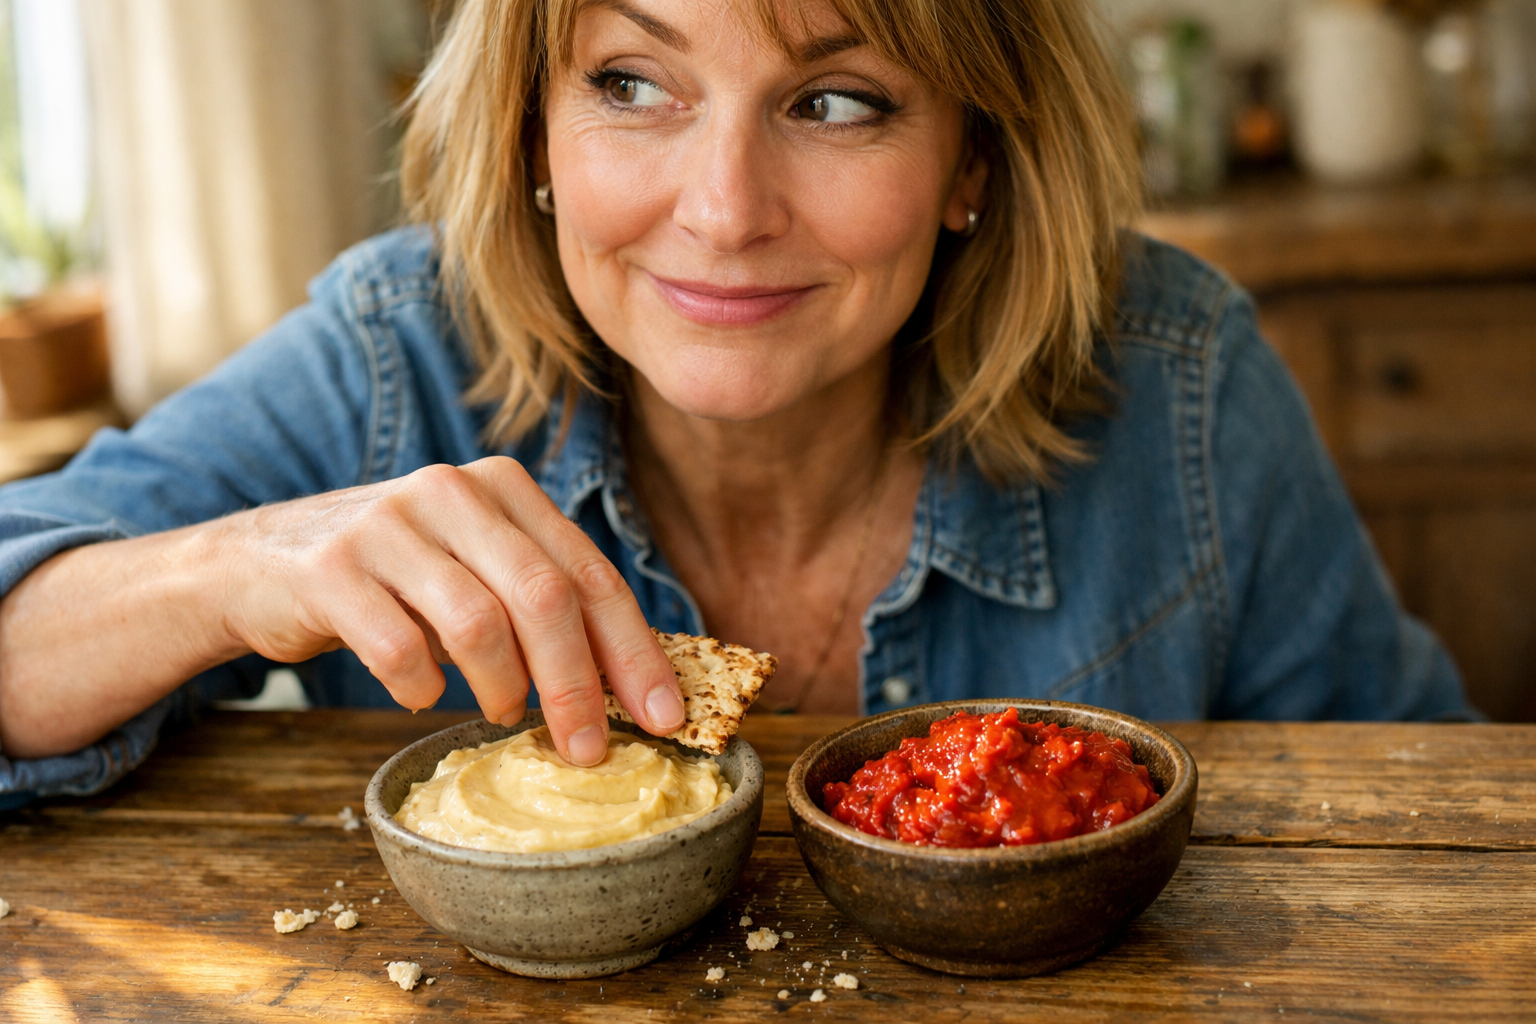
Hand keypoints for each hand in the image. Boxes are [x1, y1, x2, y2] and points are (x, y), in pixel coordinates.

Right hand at [216, 457, 683, 764]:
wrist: (260, 562)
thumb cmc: (396, 580)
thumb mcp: (475, 568)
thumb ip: (543, 603)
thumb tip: (630, 686)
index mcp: (504, 487)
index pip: (590, 575)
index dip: (633, 651)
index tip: (664, 717)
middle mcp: (451, 491)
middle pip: (544, 598)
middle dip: (577, 685)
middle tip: (587, 748)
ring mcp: (388, 524)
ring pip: (478, 623)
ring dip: (501, 688)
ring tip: (500, 711)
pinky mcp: (331, 568)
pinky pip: (399, 648)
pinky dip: (421, 687)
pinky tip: (421, 694)